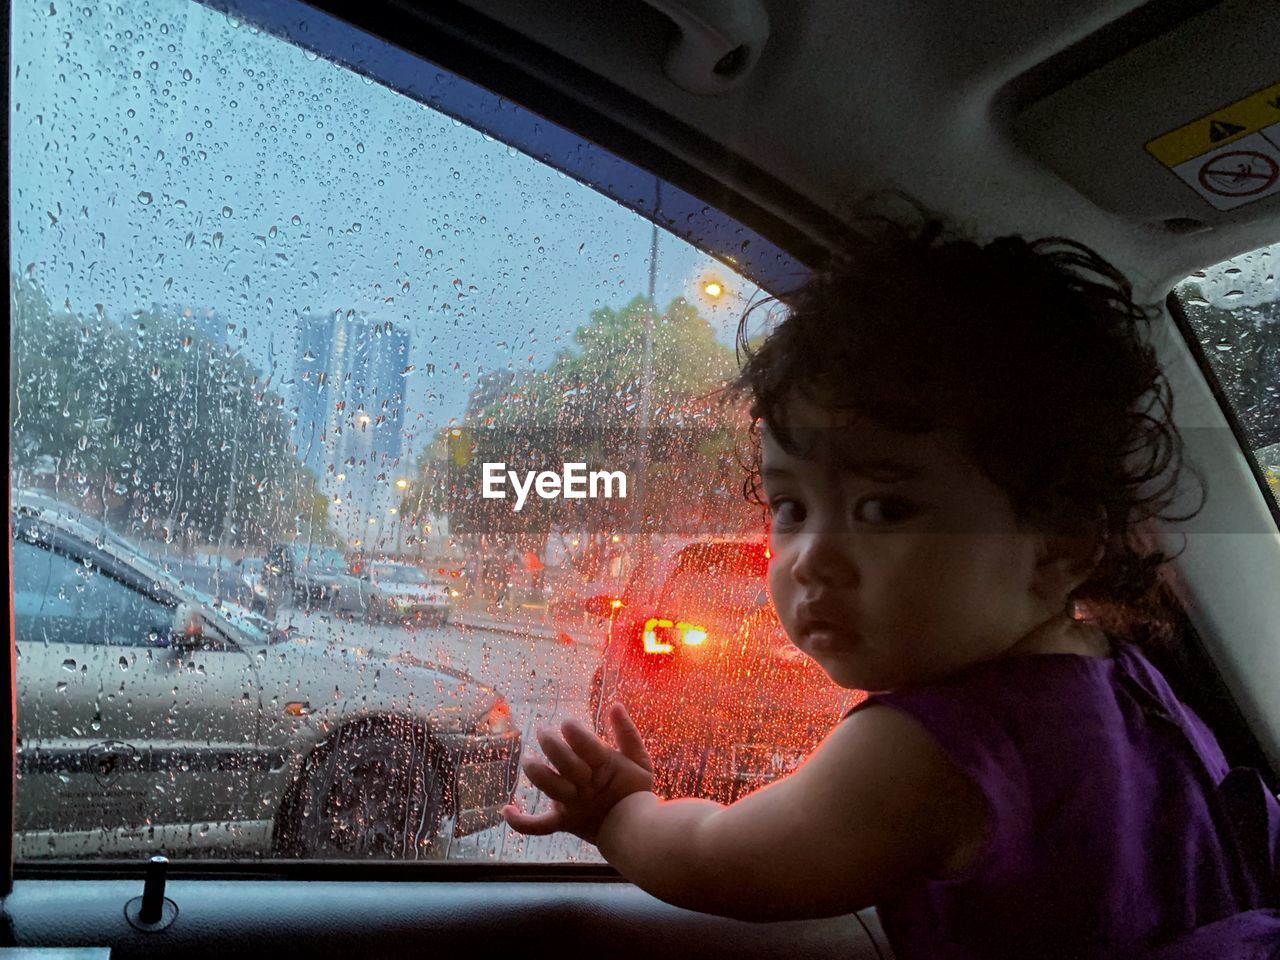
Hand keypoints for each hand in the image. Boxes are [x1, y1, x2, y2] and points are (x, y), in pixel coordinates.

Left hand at [502, 702, 655, 844]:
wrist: (637, 833)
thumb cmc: (637, 793)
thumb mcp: (640, 760)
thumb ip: (627, 733)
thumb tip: (615, 705)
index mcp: (604, 766)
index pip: (586, 744)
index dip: (573, 731)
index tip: (566, 723)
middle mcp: (586, 785)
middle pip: (564, 761)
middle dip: (550, 742)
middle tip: (542, 730)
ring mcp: (573, 804)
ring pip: (549, 786)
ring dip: (535, 770)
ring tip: (528, 758)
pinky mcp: (564, 822)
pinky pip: (539, 826)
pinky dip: (521, 822)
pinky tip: (506, 810)